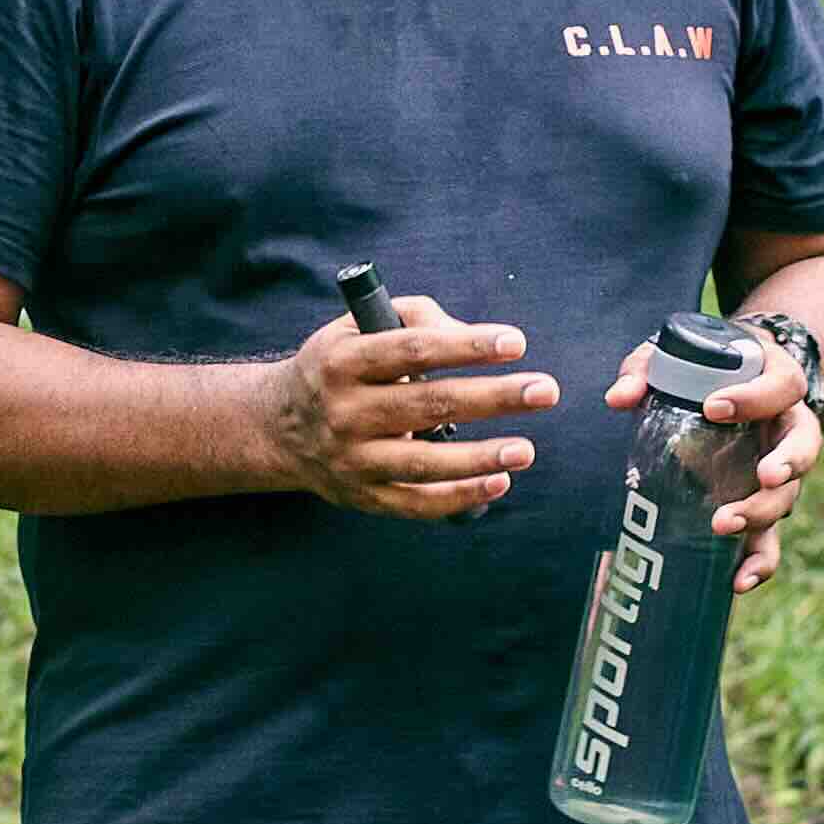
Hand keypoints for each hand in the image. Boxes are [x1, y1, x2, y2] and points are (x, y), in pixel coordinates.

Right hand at [265, 293, 545, 518]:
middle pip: (427, 403)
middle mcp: (344, 411)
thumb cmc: (338, 367)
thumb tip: (478, 339)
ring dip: (480, 456)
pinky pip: (416, 502)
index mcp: (342, 361)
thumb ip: (417, 320)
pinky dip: (459, 496)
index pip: (412, 350)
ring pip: (424, 462)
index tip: (515, 343)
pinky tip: (499, 482)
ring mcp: (352, 458)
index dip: (466, 346)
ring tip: (526, 449)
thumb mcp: (357, 328)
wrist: (279, 427)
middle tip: (545, 390)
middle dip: (493, 397)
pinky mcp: (361, 496)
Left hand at [610, 337, 823, 585]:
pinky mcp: (763, 506)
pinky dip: (758, 563)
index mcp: (776, 381)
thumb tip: (618, 399)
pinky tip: (737, 582)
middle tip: (763, 475)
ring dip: (762, 514)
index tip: (713, 407)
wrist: (730, 388)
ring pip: (789, 497)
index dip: (754, 398)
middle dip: (787, 464)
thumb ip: (647, 371)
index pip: (780, 386)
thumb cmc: (702, 371)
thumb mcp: (674, 358)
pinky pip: (770, 539)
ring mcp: (780, 471)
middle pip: (804, 446)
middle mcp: (788, 428)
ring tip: (724, 526)